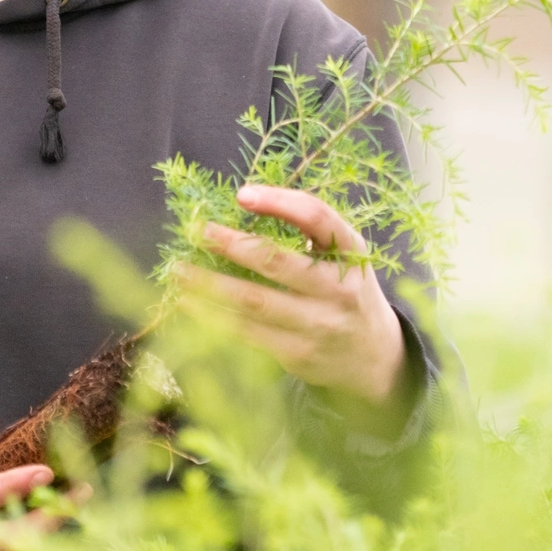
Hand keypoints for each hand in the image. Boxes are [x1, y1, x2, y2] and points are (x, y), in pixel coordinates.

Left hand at [179, 184, 408, 420]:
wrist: (373, 355)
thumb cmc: (345, 288)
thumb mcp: (345, 255)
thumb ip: (309, 232)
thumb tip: (245, 202)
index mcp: (352, 252)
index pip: (317, 218)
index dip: (280, 202)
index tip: (242, 194)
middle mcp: (338, 288)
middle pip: (277, 261)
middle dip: (232, 244)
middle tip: (197, 230)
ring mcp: (318, 324)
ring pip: (254, 302)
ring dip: (210, 285)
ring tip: (178, 270)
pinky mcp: (297, 353)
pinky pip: (248, 332)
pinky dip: (214, 316)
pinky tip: (190, 303)